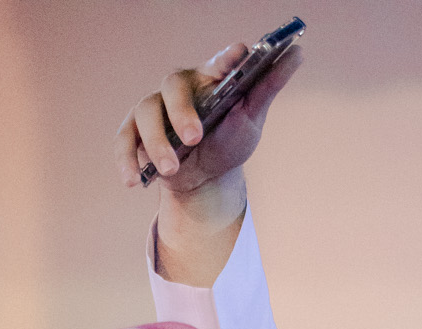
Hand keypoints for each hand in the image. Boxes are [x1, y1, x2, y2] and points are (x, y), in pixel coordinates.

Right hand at [113, 39, 302, 198]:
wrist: (204, 179)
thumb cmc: (227, 140)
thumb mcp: (250, 120)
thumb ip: (268, 87)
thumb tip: (297, 54)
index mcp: (209, 78)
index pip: (217, 63)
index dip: (225, 59)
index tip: (239, 56)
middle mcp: (179, 87)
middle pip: (172, 86)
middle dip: (181, 112)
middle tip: (194, 138)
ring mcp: (154, 108)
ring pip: (146, 112)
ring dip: (156, 142)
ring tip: (171, 169)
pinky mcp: (134, 132)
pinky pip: (124, 141)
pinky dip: (126, 160)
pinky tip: (133, 181)